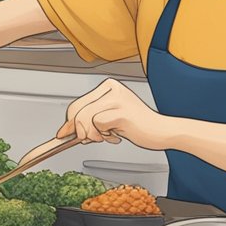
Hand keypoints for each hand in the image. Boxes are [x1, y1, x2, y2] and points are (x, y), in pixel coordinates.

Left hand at [55, 78, 172, 150]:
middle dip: (80, 130)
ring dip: (94, 135)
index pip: (76, 104)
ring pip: (85, 119)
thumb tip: (66, 130)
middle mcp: (111, 89)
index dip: (69, 122)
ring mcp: (117, 99)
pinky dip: (105, 135)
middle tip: (92, 138)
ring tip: (109, 135)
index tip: (64, 133)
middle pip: (77, 111)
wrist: (162, 131)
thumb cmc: (137, 125)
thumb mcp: (107, 119)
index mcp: (107, 86)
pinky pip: (98, 125)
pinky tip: (118, 134)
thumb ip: (87, 120)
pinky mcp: (122, 112)